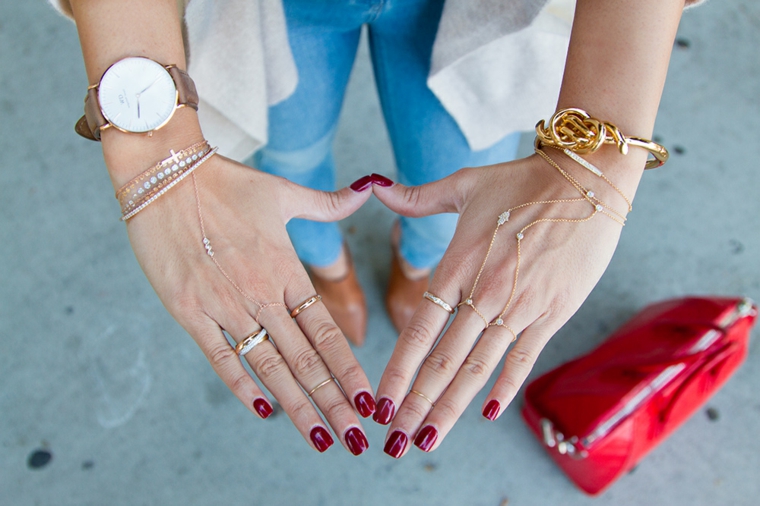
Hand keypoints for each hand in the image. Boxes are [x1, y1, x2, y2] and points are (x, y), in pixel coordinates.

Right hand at [125, 154, 374, 454]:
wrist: (165, 173)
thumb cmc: (227, 183)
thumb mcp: (283, 192)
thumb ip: (329, 203)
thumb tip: (371, 186)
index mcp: (286, 269)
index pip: (326, 332)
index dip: (348, 369)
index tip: (369, 400)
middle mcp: (261, 294)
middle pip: (305, 359)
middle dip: (332, 402)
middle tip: (355, 437)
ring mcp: (224, 305)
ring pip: (268, 365)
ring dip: (296, 405)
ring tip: (319, 438)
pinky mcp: (188, 310)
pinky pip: (219, 356)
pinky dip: (240, 384)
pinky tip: (261, 410)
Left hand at [371, 152, 636, 456]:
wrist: (587, 179)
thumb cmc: (522, 181)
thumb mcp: (465, 184)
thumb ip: (417, 197)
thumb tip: (376, 187)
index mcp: (458, 265)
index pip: (418, 329)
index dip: (398, 370)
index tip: (379, 401)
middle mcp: (485, 292)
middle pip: (444, 360)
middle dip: (417, 404)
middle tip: (394, 439)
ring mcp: (520, 306)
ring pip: (479, 367)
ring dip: (451, 407)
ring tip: (428, 439)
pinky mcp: (553, 312)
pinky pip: (524, 357)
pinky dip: (505, 385)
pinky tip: (487, 413)